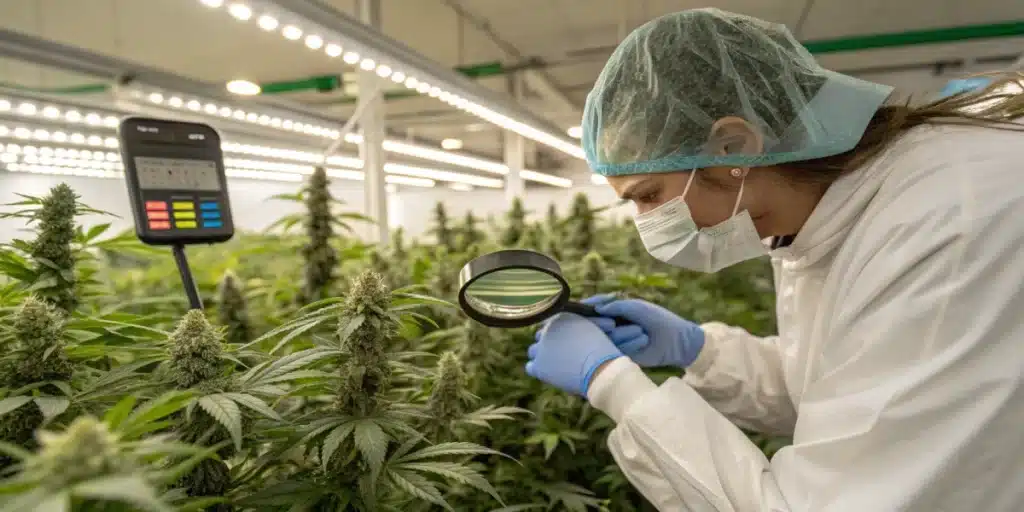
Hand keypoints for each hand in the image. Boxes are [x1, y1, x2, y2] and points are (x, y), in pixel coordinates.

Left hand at [525, 313, 622, 396]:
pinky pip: (531, 367)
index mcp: (561, 317)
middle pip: (540, 336)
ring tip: (555, 366)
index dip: (557, 335)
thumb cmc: (602, 352)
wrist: (601, 368)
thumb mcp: (592, 331)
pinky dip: (539, 370)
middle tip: (559, 355)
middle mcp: (548, 329)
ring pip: (533, 351)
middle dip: (548, 344)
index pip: (550, 325)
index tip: (564, 344)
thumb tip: (567, 333)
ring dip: (542, 357)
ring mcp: (542, 346)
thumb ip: (576, 329)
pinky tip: (549, 373)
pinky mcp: (539, 364)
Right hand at [582, 294, 704, 367]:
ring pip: (605, 339)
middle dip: (602, 324)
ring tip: (642, 331)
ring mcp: (617, 341)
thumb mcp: (638, 308)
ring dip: (622, 334)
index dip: (590, 307)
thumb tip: (596, 309)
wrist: (677, 340)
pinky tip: (644, 340)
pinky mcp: (623, 354)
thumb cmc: (658, 319)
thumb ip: (617, 306)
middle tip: (613, 325)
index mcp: (615, 311)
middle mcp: (613, 326)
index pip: (594, 309)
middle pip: (594, 325)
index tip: (589, 307)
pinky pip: (615, 351)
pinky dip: (629, 344)